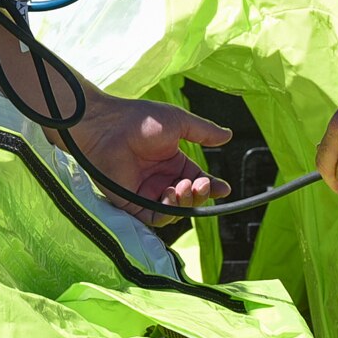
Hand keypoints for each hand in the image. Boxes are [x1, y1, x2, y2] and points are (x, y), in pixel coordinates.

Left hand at [67, 92, 232, 225]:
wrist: (108, 127)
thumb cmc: (140, 119)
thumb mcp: (178, 122)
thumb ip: (203, 132)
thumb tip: (229, 135)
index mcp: (172, 161)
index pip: (197, 180)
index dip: (211, 186)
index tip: (223, 189)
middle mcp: (161, 179)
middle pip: (189, 198)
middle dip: (200, 194)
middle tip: (201, 185)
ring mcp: (146, 192)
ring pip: (175, 211)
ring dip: (185, 202)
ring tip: (183, 187)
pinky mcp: (132, 203)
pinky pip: (155, 217)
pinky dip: (167, 211)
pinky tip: (169, 195)